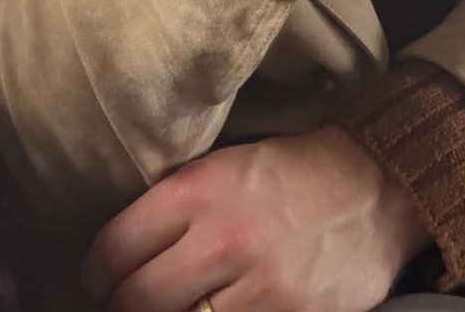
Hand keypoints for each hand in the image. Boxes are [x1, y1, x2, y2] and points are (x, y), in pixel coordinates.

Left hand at [83, 127, 429, 311]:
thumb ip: (172, 207)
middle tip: (116, 308)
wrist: (371, 187)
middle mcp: (221, 240)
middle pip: (137, 300)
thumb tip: (120, 252)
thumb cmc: (285, 174)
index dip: (93, 275)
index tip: (93, 284)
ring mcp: (259, 287)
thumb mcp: (219, 168)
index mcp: (195, 192)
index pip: (115, 247)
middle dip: (117, 310)